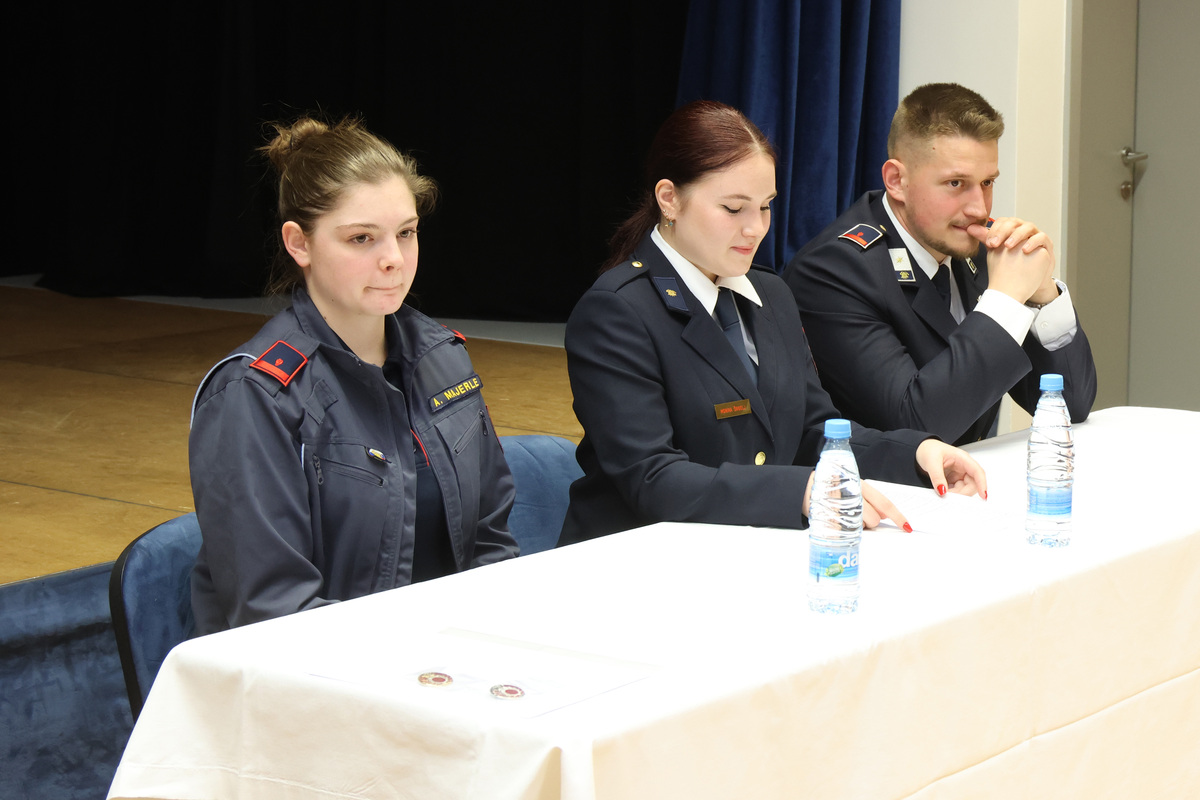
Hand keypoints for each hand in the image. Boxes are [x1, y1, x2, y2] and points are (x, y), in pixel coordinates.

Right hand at [802, 473, 916, 531]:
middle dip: (870, 523)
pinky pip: (846, 531)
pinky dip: (844, 531)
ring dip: (856, 526)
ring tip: (844, 517)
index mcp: (861, 485)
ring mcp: (841, 506)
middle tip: (857, 516)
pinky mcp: (831, 517)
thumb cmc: (831, 486)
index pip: (884, 503)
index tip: (907, 527)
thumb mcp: (852, 487)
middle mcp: (853, 495)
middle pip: (874, 519)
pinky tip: (838, 523)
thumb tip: (885, 515)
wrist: (805, 487)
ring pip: (860, 526)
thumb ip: (870, 500)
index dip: (897, 517)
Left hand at [915, 439, 987, 498]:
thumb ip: (937, 477)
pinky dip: (951, 493)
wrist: (920, 450)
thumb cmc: (928, 450)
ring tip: (942, 491)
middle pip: (972, 484)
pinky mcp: (954, 480)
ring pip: (965, 489)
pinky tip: (942, 491)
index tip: (983, 495)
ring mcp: (959, 474)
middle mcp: (964, 467)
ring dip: (956, 494)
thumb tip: (943, 491)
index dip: (982, 484)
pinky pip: (957, 490)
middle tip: (949, 496)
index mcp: (962, 458)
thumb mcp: (931, 462)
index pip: (977, 472)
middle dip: (963, 492)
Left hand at [966, 217, 1058, 304]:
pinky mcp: (1046, 244)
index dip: (995, 229)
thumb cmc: (1013, 265)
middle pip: (1015, 222)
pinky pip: (1042, 237)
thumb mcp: (997, 251)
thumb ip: (986, 239)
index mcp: (1011, 229)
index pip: (1003, 221)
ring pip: (1028, 227)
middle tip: (994, 243)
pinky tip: (1024, 250)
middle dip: (1003, 231)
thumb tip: (970, 228)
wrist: (1026, 282)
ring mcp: (1035, 235)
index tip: (987, 242)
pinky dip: (1032, 242)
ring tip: (1008, 246)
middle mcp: (1023, 230)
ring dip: (1017, 235)